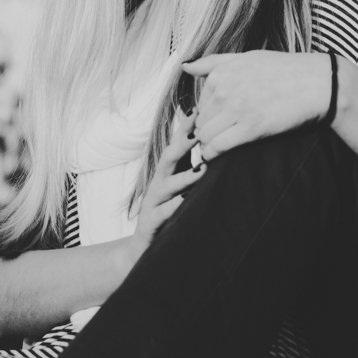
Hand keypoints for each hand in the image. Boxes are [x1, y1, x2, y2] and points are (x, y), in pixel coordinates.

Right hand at [126, 110, 203, 262]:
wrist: (142, 248)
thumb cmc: (169, 212)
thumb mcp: (181, 186)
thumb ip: (194, 165)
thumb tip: (215, 142)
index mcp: (168, 172)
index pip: (177, 145)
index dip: (186, 127)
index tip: (200, 109)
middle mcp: (159, 183)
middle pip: (169, 158)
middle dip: (182, 144)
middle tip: (199, 131)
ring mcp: (153, 202)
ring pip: (168, 185)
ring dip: (185, 176)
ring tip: (203, 169)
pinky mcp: (151, 222)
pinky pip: (163, 213)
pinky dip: (174, 206)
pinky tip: (186, 201)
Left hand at [181, 51, 334, 161]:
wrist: (318, 83)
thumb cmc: (284, 70)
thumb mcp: (247, 58)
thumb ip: (213, 62)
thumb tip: (185, 66)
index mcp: (221, 73)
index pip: (199, 105)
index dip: (208, 118)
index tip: (220, 124)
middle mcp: (224, 89)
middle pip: (200, 122)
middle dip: (206, 133)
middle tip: (220, 139)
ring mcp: (236, 108)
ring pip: (205, 136)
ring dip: (208, 146)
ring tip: (221, 148)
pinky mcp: (250, 128)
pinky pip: (217, 147)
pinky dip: (213, 155)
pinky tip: (219, 156)